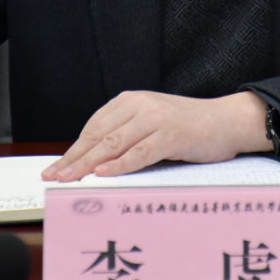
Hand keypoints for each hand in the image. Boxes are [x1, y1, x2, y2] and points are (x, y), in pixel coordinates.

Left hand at [41, 90, 271, 181]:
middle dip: (74, 158)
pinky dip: (119, 164)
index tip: (55, 168)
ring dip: (88, 164)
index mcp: (130, 100)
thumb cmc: (188, 127)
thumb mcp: (151, 124)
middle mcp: (140, 105)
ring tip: (70, 179)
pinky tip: (102, 173)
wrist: (226, 120)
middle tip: (53, 177)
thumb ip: (126, 135)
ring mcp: (155, 118)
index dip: (73, 150)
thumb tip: (92, 162)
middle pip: (99, 136)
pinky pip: (139, 152)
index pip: (93, 127)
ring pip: (114, 143)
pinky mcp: (171, 134)